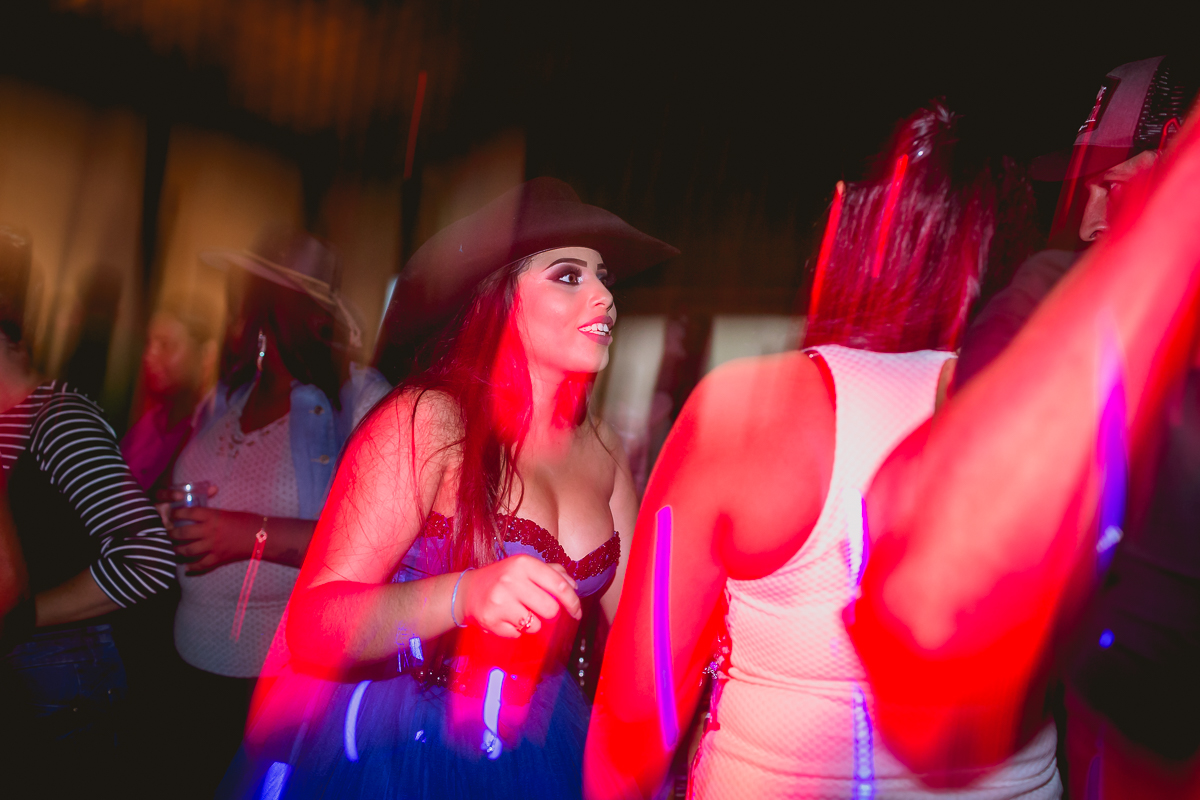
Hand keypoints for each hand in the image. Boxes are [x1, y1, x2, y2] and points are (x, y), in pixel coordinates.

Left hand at [170, 507, 263, 574]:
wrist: (262, 536)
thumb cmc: (248, 520)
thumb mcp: (227, 512)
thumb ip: (211, 514)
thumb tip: (197, 514)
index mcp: (212, 516)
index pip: (187, 512)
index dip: (176, 513)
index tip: (171, 513)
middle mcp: (209, 531)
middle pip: (182, 533)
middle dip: (171, 534)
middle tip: (166, 533)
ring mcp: (213, 546)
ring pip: (187, 550)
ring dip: (178, 550)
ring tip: (173, 549)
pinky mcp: (218, 558)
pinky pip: (201, 565)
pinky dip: (192, 567)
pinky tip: (186, 567)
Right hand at [459, 555, 581, 637]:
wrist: (468, 591)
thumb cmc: (504, 578)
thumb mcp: (526, 567)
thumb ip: (553, 573)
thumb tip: (573, 587)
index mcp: (524, 564)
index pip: (559, 585)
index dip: (573, 602)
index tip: (576, 612)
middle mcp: (511, 580)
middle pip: (551, 610)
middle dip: (550, 614)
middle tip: (540, 609)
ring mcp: (499, 601)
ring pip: (536, 626)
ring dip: (533, 624)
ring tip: (520, 612)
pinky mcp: (491, 620)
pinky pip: (518, 635)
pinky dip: (517, 631)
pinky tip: (507, 618)